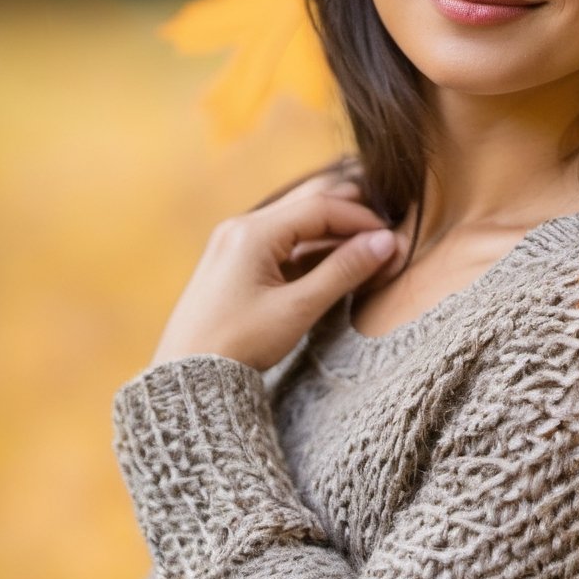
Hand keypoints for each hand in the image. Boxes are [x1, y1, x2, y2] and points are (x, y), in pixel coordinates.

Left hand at [149, 172, 404, 371]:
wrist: (186, 375)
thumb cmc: (238, 344)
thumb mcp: (297, 308)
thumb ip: (344, 271)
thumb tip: (386, 242)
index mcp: (252, 232)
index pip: (321, 207)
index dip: (362, 220)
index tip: (392, 239)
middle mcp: (241, 227)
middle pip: (307, 204)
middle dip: (349, 216)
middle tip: (384, 234)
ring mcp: (235, 243)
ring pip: (295, 222)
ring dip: (332, 233)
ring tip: (366, 252)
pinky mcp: (235, 262)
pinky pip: (281, 243)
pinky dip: (311, 249)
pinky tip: (334, 265)